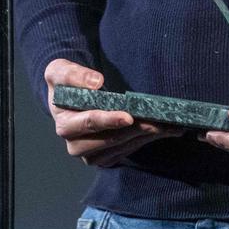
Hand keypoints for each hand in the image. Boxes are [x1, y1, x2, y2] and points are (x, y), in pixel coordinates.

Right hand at [45, 58, 173, 168]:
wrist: (69, 98)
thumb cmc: (65, 84)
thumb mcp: (60, 71)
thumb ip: (73, 74)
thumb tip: (96, 82)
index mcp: (65, 124)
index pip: (90, 123)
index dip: (109, 120)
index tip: (128, 116)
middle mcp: (76, 145)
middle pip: (111, 139)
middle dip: (136, 129)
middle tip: (159, 121)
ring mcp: (91, 154)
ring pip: (123, 146)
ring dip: (147, 136)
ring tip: (169, 125)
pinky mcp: (105, 158)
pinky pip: (128, 151)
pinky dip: (146, 140)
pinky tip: (164, 131)